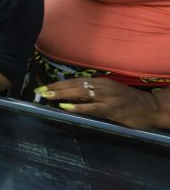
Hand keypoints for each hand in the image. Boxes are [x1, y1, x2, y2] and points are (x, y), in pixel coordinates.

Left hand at [36, 77, 162, 129]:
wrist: (150, 108)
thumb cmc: (127, 102)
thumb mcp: (108, 93)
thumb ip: (91, 93)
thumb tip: (69, 96)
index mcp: (99, 82)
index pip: (74, 81)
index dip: (58, 84)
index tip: (43, 87)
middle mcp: (102, 86)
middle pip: (74, 85)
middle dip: (55, 88)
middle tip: (39, 91)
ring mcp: (107, 97)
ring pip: (80, 93)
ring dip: (62, 94)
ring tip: (47, 95)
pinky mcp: (112, 109)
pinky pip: (91, 107)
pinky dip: (77, 106)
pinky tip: (65, 106)